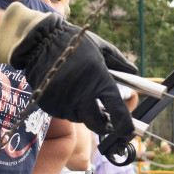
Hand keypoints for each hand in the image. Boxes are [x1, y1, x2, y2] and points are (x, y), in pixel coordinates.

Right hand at [0, 3, 135, 144]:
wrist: (40, 42)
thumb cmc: (73, 43)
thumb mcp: (101, 47)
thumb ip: (119, 62)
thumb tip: (134, 72)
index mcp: (99, 80)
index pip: (117, 110)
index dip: (125, 125)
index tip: (128, 131)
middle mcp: (82, 95)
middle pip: (98, 124)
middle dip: (104, 124)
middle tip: (105, 117)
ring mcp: (65, 103)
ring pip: (80, 119)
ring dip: (84, 112)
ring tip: (80, 94)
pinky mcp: (50, 106)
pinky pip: (64, 114)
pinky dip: (68, 108)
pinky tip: (66, 92)